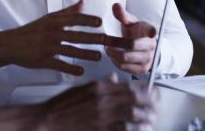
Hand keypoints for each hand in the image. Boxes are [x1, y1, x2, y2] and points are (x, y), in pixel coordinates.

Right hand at [0, 0, 104, 74]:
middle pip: (76, 35)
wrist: (10, 44)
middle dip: (92, 38)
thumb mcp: (48, 18)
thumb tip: (83, 2)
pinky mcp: (42, 60)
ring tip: (99, 56)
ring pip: (70, 51)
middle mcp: (51, 33)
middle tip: (106, 40)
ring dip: (86, 54)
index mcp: (53, 22)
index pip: (74, 19)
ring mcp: (47, 47)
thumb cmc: (32, 30)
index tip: (100, 22)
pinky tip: (81, 71)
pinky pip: (59, 65)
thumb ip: (67, 12)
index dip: (88, 20)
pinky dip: (71, 69)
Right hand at [38, 74, 154, 130]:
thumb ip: (100, 83)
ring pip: (132, 114)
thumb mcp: (81, 88)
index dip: (143, 90)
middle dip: (149, 103)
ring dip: (145, 117)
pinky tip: (141, 129)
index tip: (151, 92)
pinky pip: (123, 129)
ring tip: (151, 119)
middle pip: (134, 99)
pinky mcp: (100, 129)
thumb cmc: (62, 106)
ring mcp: (102, 116)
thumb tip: (115, 78)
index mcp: (98, 88)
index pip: (127, 87)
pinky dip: (135, 129)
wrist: (48, 119)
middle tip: (156, 106)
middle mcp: (102, 100)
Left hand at [105, 3, 156, 74]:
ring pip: (126, 57)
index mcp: (150, 31)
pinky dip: (115, 61)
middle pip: (131, 44)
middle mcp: (151, 46)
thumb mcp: (130, 22)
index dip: (150, 31)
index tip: (146, 31)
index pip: (152, 31)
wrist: (145, 50)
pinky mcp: (141, 70)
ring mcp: (148, 59)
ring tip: (107, 48)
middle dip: (115, 42)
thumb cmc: (136, 32)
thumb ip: (123, 15)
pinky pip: (125, 67)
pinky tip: (112, 56)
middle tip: (105, 40)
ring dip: (113, 53)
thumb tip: (115, 5)